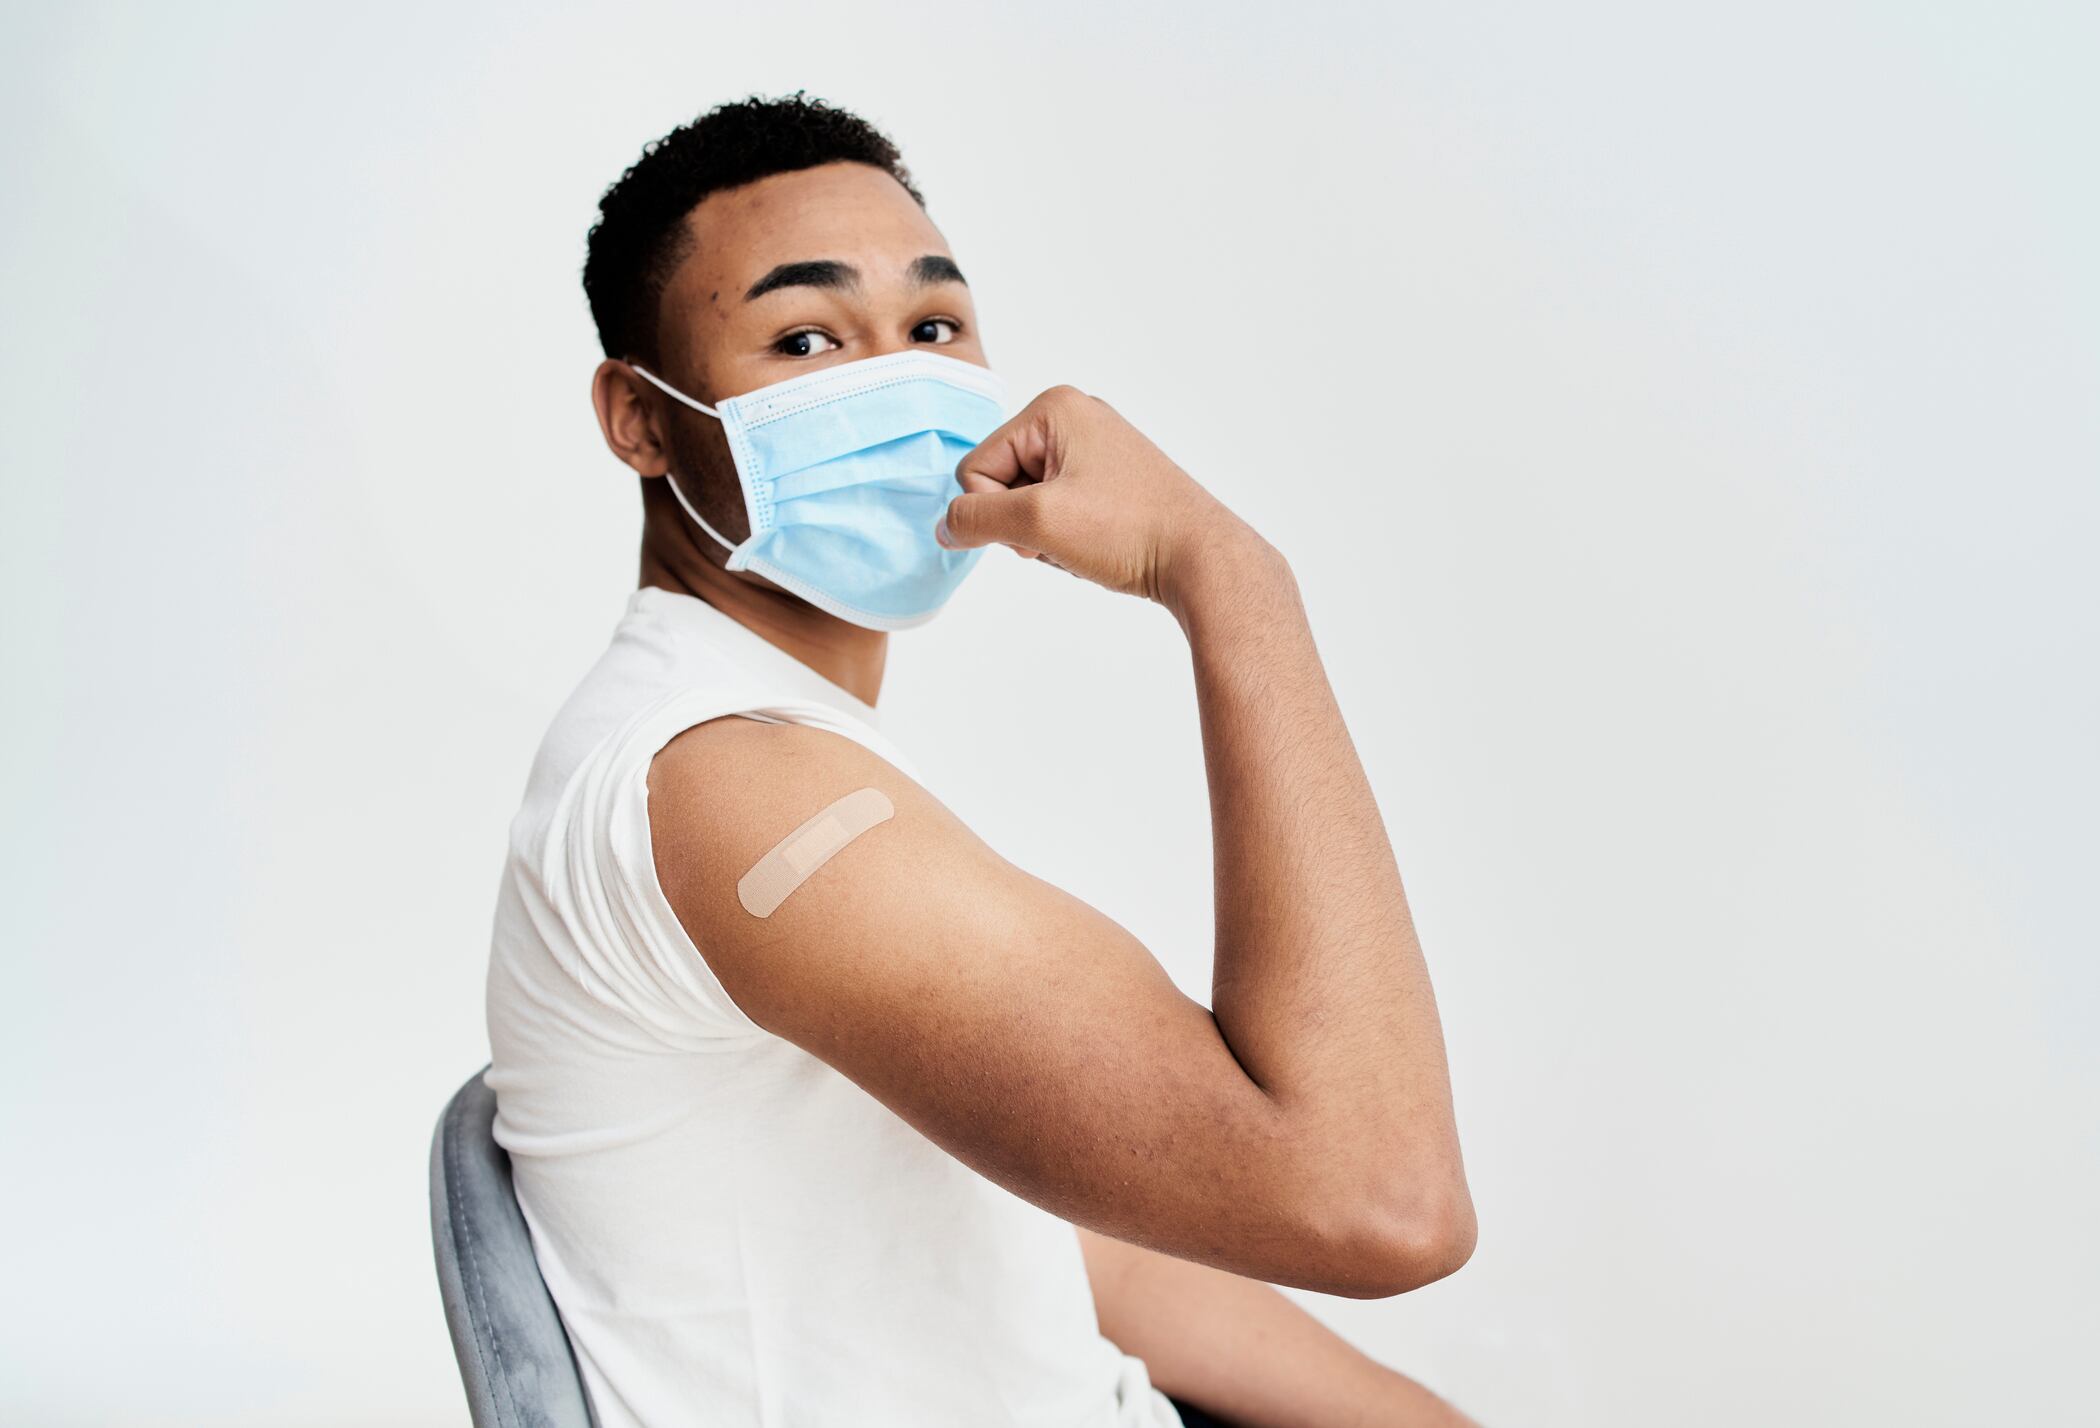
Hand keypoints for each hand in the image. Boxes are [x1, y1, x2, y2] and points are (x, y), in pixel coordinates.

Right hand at [938, 384, 1256, 607]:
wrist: (1201, 559)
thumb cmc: (1131, 530)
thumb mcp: (1038, 523)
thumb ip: (976, 520)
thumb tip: (944, 528)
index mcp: (1054, 409)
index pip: (976, 466)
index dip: (993, 512)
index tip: (1036, 533)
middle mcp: (1074, 418)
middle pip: (1001, 481)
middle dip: (1021, 524)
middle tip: (1064, 540)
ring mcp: (1095, 449)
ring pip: (1029, 502)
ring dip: (1044, 536)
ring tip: (1085, 544)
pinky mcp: (1110, 480)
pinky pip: (1058, 510)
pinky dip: (1066, 538)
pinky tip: (1097, 547)